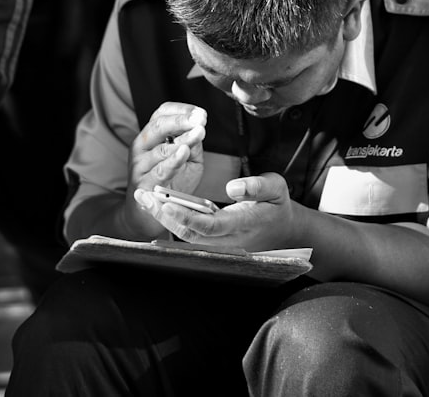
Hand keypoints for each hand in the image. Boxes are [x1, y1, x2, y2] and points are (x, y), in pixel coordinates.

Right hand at [129, 102, 206, 203]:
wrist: (150, 212)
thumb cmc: (170, 182)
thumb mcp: (187, 159)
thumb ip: (193, 144)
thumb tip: (200, 128)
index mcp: (151, 136)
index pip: (162, 113)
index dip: (182, 110)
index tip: (200, 113)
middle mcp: (142, 146)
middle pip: (159, 125)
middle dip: (182, 120)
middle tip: (200, 119)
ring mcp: (140, 165)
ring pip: (161, 148)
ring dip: (182, 139)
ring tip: (198, 132)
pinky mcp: (143, 184)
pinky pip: (159, 170)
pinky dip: (172, 160)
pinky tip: (183, 152)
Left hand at [143, 172, 296, 251]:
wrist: (283, 232)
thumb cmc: (277, 207)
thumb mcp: (277, 189)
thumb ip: (257, 186)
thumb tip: (233, 188)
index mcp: (243, 225)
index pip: (210, 225)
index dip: (187, 216)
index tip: (167, 202)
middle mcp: (227, 239)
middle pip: (189, 233)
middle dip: (164, 216)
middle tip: (144, 196)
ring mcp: (219, 243)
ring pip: (185, 234)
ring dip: (163, 217)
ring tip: (144, 197)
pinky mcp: (212, 240)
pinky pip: (188, 232)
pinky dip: (170, 218)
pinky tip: (157, 204)